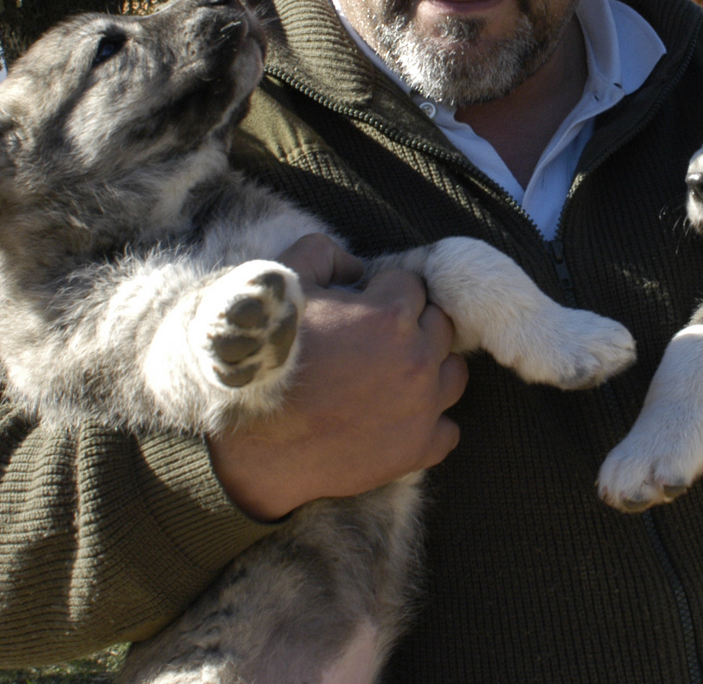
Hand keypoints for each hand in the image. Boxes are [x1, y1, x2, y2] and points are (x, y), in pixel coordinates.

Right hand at [207, 234, 467, 520]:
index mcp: (390, 314)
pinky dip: (429, 423)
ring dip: (429, 370)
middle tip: (372, 344)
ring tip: (389, 379)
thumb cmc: (263, 359)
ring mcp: (422, 407)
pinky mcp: (418, 448)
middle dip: (411, 328)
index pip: (411, 286)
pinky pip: (448, 430)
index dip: (382, 294)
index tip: (359, 310)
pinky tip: (396, 419)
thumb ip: (324, 253)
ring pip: (452, 374)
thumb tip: (357, 268)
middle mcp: (417, 359)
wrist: (249, 441)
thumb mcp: (282, 284)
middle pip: (439, 327)